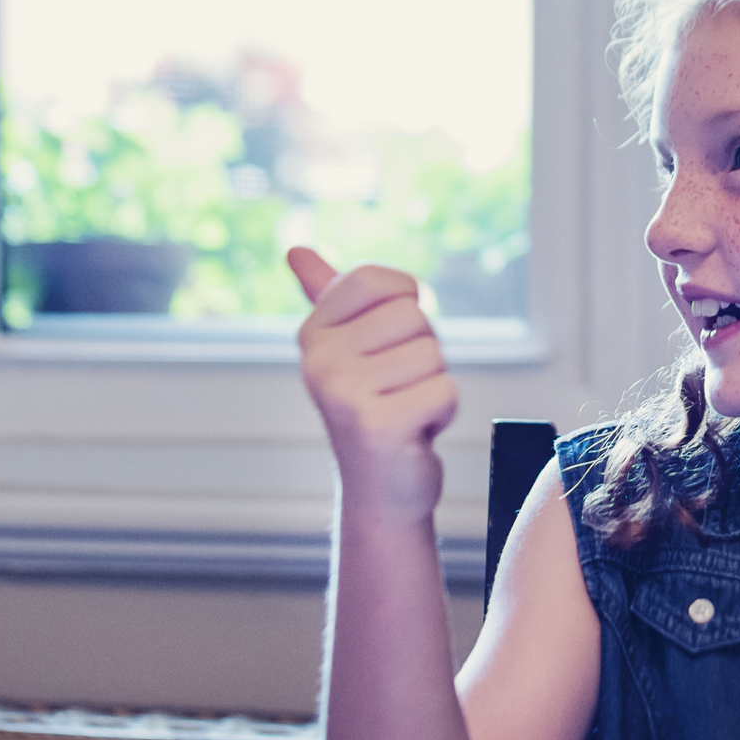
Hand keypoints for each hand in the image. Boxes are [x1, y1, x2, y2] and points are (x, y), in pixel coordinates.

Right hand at [290, 247, 458, 521]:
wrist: (381, 489)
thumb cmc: (376, 407)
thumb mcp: (351, 348)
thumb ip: (329, 296)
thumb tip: (295, 250)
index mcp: (313, 333)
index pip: (378, 280)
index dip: (405, 303)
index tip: (392, 341)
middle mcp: (318, 360)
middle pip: (414, 317)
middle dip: (424, 352)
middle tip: (399, 387)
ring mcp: (342, 393)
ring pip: (432, 354)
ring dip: (432, 384)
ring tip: (405, 408)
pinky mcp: (375, 425)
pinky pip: (444, 390)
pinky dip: (442, 412)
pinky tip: (415, 431)